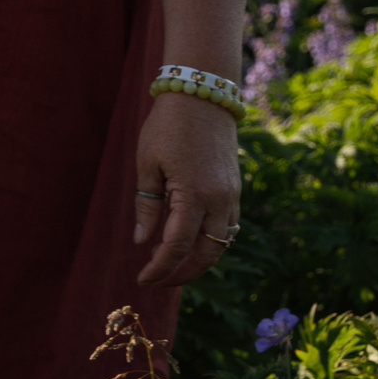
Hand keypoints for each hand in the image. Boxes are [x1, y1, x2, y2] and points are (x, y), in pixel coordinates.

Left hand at [133, 89, 240, 288]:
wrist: (203, 97)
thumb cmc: (167, 127)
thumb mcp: (147, 164)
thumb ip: (146, 206)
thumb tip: (142, 242)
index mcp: (193, 195)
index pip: (176, 247)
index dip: (160, 268)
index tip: (143, 279)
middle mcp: (219, 201)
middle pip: (205, 254)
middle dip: (181, 274)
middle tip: (156, 280)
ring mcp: (231, 197)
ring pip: (220, 245)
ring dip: (198, 262)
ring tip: (171, 267)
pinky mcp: (235, 190)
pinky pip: (227, 228)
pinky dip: (210, 243)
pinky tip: (189, 244)